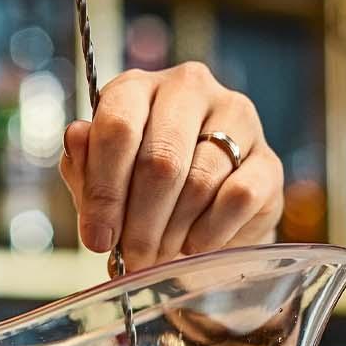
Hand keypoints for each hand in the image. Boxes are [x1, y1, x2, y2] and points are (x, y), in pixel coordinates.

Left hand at [58, 62, 283, 272]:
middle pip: (160, 160)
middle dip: (140, 222)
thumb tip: (77, 137)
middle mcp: (189, 88)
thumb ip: (84, 164)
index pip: (118, 127)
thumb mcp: (100, 180)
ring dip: (172, 232)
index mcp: (138, 88)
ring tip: (159, 252)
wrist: (202, 214)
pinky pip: (237, 199)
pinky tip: (195, 243)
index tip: (98, 238)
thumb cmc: (137, 190)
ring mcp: (237, 117)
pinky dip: (209, 233)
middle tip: (133, 258)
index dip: (104, 190)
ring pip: (199, 183)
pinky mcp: (269, 160)